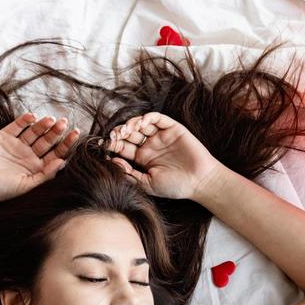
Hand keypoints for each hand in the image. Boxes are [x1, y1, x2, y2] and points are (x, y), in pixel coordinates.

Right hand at [0, 112, 78, 203]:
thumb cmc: (0, 190)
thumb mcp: (25, 186)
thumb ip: (45, 175)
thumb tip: (63, 162)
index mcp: (37, 168)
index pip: (56, 154)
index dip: (66, 144)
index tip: (76, 134)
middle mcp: (29, 156)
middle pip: (47, 141)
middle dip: (56, 132)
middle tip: (64, 123)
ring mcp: (17, 145)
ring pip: (34, 132)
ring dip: (43, 125)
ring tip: (50, 120)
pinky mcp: (3, 136)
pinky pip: (17, 125)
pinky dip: (25, 120)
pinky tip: (33, 117)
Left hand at [103, 112, 221, 200]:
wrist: (199, 182)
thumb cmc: (175, 186)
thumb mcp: (148, 185)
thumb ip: (130, 175)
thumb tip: (113, 162)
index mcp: (142, 158)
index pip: (123, 148)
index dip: (113, 145)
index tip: (105, 147)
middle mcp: (149, 145)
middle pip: (129, 134)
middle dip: (119, 133)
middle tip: (112, 137)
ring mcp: (160, 136)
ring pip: (140, 124)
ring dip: (130, 124)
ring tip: (125, 131)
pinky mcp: (172, 128)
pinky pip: (157, 119)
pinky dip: (147, 118)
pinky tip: (140, 123)